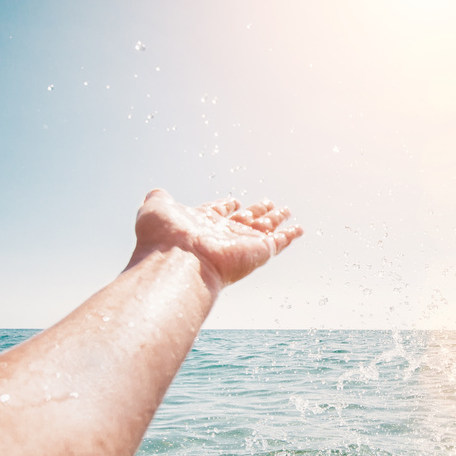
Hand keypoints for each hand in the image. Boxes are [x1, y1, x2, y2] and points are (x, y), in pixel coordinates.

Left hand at [126, 189, 302, 286]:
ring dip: (275, 219)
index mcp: (201, 224)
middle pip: (243, 219)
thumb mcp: (156, 209)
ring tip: (286, 211)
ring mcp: (241, 243)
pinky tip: (299, 229)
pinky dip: (290, 236)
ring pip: (263, 228)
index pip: (217, 212)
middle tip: (268, 204)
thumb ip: (158, 199)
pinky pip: (278, 242)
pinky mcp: (258, 251)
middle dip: (255, 211)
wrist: (177, 262)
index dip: (225, 205)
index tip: (232, 200)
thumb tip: (158, 192)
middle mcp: (222, 234)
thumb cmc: (164, 239)